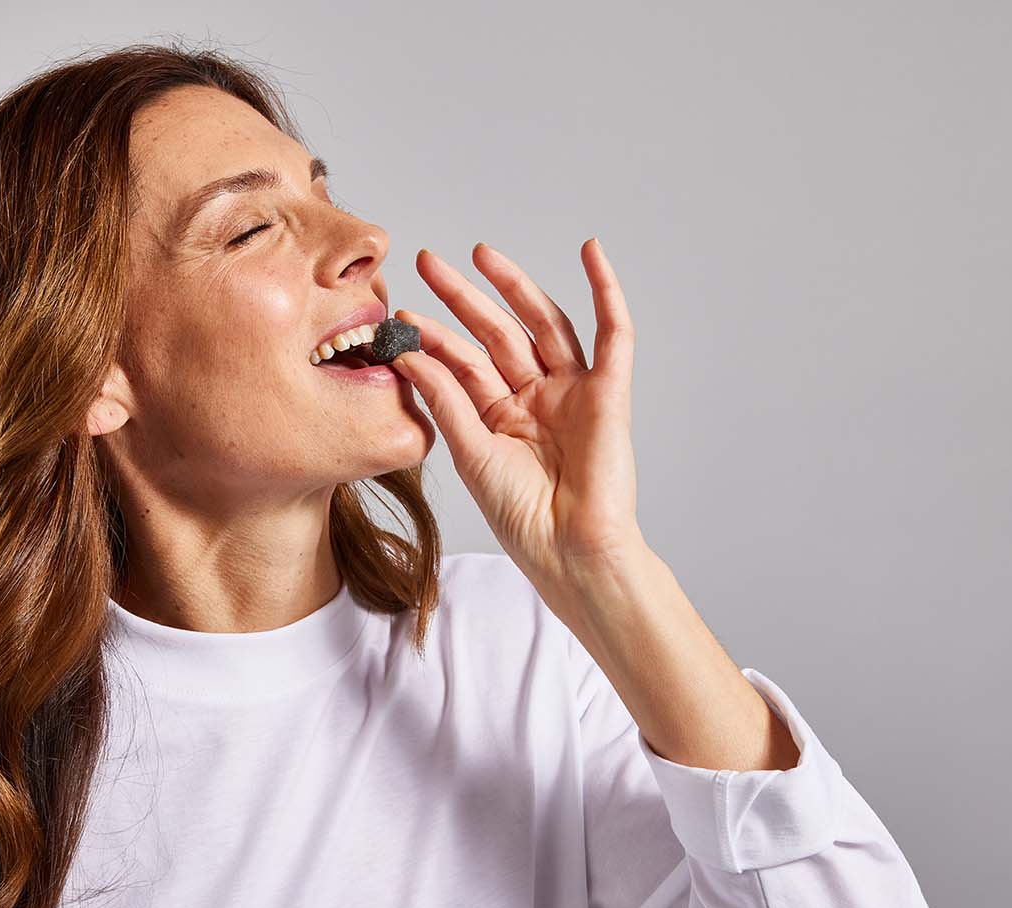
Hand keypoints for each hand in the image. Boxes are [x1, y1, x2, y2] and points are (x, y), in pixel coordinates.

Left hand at [389, 238, 646, 583]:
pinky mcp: (609, 391)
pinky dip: (606, 290)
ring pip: (543, 324)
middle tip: (426, 261)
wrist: (567, 549)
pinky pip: (613, 332)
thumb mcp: (469, 450)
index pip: (463, 361)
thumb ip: (444, 397)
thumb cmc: (520, 514)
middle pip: (498, 332)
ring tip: (480, 253)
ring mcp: (573, 391)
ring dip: (515, 285)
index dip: (432, 336)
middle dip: (463, 296)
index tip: (398, 313)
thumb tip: (408, 351)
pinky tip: (591, 253)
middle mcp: (536, 397)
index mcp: (501, 415)